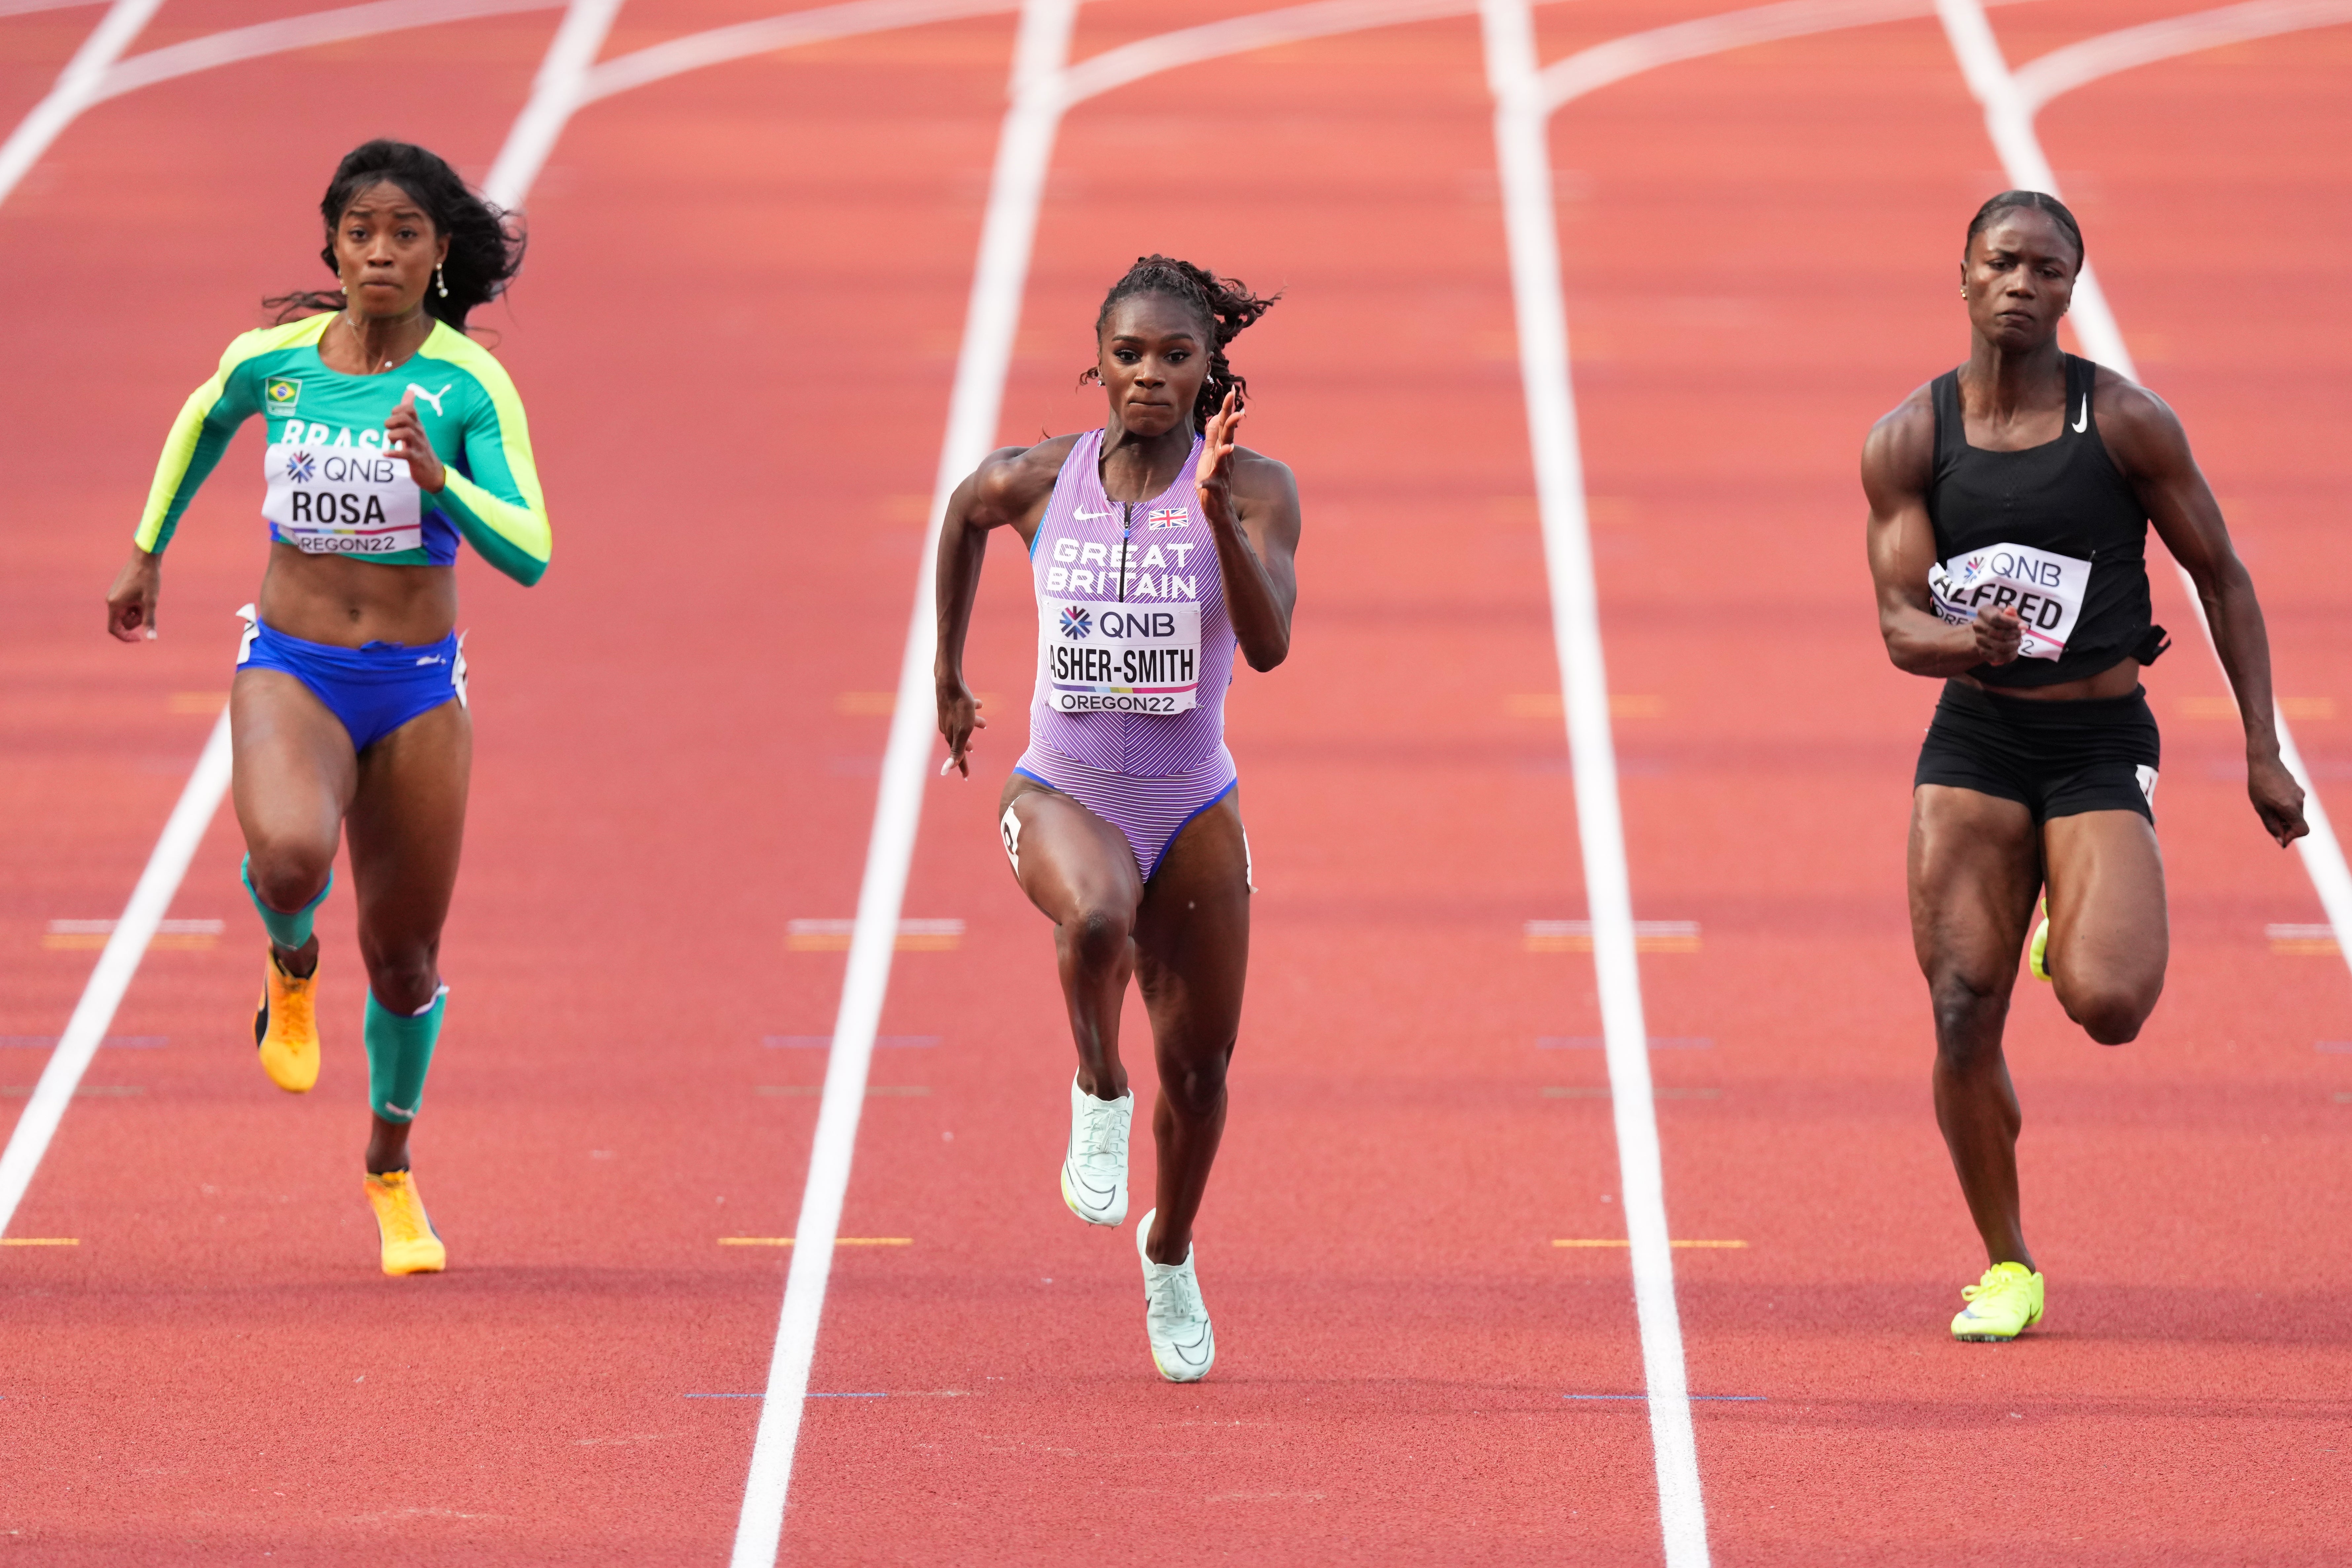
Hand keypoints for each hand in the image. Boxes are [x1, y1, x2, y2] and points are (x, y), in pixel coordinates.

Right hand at [106, 548, 160, 641]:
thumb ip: (149, 621)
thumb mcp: (151, 602)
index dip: (126, 637)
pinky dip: (137, 605)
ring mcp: (114, 596)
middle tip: (148, 607)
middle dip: (137, 619)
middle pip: (123, 622)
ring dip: (138, 612)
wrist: (145, 558)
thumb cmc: (148, 579)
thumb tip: (151, 639)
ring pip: (127, 614)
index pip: (114, 629)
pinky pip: (127, 606)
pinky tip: (144, 594)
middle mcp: (111, 601)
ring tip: (147, 598)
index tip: (140, 638)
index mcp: (115, 604)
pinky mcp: (119, 591)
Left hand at [385, 392, 445, 492]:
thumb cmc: (421, 447)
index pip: (409, 409)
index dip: (397, 410)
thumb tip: (409, 390)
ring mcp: (418, 446)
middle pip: (405, 419)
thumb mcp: (416, 427)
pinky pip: (406, 454)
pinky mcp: (416, 459)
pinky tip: (386, 453)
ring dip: (393, 436)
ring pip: (406, 434)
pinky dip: (394, 453)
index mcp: (417, 425)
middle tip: (389, 429)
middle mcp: (419, 433)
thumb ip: (410, 409)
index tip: (393, 417)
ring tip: (390, 442)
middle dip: (392, 421)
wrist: (433, 473)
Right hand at [936, 681, 984, 776]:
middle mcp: (947, 726)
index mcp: (951, 735)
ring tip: (984, 724)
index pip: (957, 757)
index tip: (966, 778)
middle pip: (958, 740)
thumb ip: (957, 750)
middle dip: (966, 745)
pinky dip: (972, 710)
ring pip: (962, 724)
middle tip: (973, 748)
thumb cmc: (959, 708)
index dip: (963, 767)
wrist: (949, 683)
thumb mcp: (962, 731)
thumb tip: (946, 770)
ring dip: (973, 725)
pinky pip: (963, 710)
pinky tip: (979, 704)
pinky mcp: (951, 704)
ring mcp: (948, 715)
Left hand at [1194, 388, 1243, 526]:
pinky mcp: (1214, 491)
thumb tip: (1215, 416)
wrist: (1219, 510)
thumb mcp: (1210, 455)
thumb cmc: (1214, 482)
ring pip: (1223, 460)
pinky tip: (1204, 483)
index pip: (1226, 426)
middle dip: (1231, 421)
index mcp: (1222, 450)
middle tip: (1236, 406)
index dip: (1228, 409)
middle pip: (1228, 437)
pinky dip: (1208, 484)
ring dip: (1225, 450)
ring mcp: (1221, 475)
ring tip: (1228, 444)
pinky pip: (1212, 486)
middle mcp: (1224, 460)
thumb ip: (1213, 436)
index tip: (1231, 391)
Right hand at [1971, 605, 2022, 664]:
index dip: (2012, 623)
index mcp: (1983, 612)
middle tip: (2022, 634)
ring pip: (1998, 647)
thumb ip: (2011, 613)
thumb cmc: (2001, 619)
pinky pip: (1998, 657)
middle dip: (2014, 635)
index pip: (1996, 618)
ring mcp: (1978, 640)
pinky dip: (2009, 656)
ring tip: (2018, 642)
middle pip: (1998, 633)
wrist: (1987, 631)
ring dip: (2013, 646)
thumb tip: (2014, 614)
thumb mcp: (2006, 612)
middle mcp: (1978, 625)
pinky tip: (2014, 651)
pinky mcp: (1982, 652)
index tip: (2025, 627)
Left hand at [2248, 751, 2308, 846]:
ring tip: (2268, 806)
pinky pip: (2294, 805)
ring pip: (2296, 814)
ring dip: (2284, 817)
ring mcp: (2300, 794)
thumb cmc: (2259, 784)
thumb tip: (2280, 842)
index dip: (2292, 836)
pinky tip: (2272, 798)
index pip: (2303, 830)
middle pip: (2298, 823)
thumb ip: (2271, 825)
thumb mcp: (2261, 808)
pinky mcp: (2298, 789)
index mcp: (2290, 807)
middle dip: (2286, 827)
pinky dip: (2286, 808)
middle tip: (2269, 819)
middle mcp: (2299, 801)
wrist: (2264, 761)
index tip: (2279, 834)